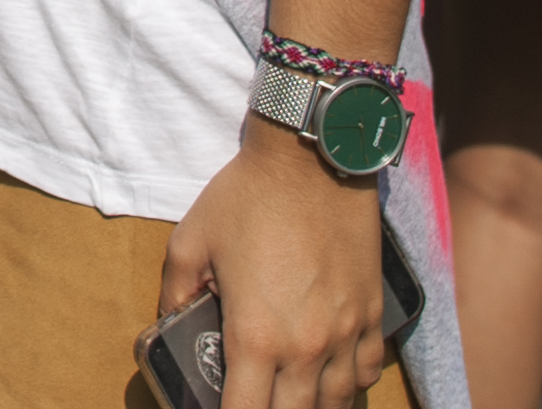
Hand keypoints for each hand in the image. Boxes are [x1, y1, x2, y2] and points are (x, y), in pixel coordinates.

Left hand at [162, 121, 389, 408]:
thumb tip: (169, 321)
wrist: (312, 157)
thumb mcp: (191, 240)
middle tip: (254, 398)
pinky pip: (368, 371)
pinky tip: (333, 374)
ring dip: (311, 406)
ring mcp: (345, 333)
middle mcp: (305, 347)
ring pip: (335, 403)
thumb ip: (174, 292)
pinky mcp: (372, 313)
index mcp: (255, 337)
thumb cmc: (248, 197)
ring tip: (291, 395)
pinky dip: (350, 383)